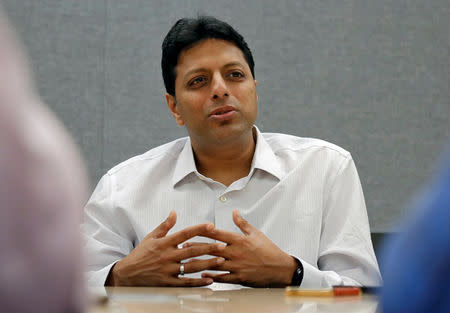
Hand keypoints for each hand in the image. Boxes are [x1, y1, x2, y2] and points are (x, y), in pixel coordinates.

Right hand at [106, 211, 225, 286]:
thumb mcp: (151, 237)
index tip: (211, 226)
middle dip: (208, 248)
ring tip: (221, 261)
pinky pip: (186, 283)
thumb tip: (174, 212)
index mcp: (164, 243)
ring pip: (191, 267)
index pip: (184, 234)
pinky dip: (198, 282)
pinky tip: (209, 280)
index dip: (198, 229)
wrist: (126, 274)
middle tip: (222, 245)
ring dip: (207, 264)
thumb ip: (165, 226)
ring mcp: (168, 270)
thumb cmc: (140, 254)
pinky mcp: (168, 283)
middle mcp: (167, 256)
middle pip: (191, 251)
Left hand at [187, 210, 296, 286]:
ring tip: (187, 262)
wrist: (279, 268)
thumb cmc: (268, 250)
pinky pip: (222, 278)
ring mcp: (236, 266)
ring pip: (214, 264)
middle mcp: (236, 252)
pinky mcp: (239, 278)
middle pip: (211, 249)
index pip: (218, 234)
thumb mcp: (256, 233)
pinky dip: (212, 277)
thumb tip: (234, 212)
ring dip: (200, 263)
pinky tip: (202, 276)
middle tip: (183, 247)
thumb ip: (242, 223)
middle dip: (196, 247)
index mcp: (239, 240)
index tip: (192, 229)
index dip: (204, 231)